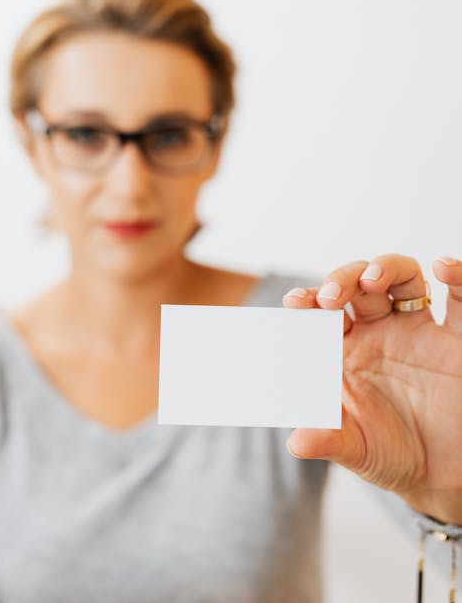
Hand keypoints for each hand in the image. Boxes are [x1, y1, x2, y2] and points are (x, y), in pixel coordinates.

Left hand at [282, 254, 461, 523]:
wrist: (441, 475)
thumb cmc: (391, 455)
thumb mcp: (357, 449)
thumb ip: (328, 440)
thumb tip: (295, 442)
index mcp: (347, 350)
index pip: (322, 312)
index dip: (309, 301)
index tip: (296, 303)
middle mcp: (379, 331)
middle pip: (358, 284)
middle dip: (342, 280)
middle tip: (332, 298)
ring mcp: (417, 331)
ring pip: (401, 278)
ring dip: (386, 267)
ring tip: (372, 279)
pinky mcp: (455, 340)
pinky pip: (460, 300)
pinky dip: (455, 276)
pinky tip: (442, 268)